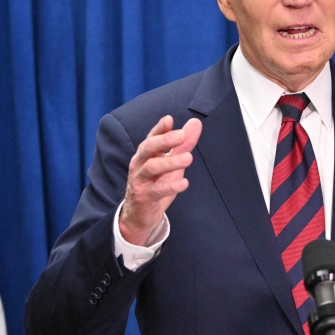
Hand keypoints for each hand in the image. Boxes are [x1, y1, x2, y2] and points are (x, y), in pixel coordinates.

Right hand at [119, 115, 202, 245]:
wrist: (139, 215)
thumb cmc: (155, 184)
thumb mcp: (171, 164)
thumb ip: (183, 145)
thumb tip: (195, 123)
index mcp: (146, 154)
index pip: (151, 137)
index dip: (159, 128)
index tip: (169, 119)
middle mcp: (139, 164)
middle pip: (148, 148)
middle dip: (164, 140)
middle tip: (181, 135)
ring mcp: (140, 180)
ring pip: (152, 167)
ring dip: (170, 162)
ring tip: (189, 158)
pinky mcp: (144, 197)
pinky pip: (157, 190)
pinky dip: (171, 186)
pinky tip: (184, 183)